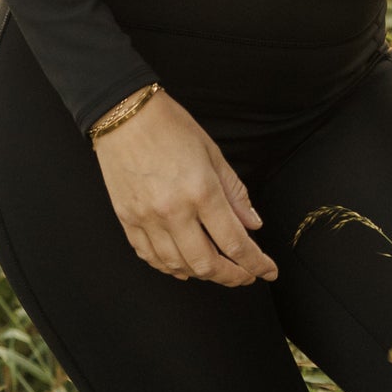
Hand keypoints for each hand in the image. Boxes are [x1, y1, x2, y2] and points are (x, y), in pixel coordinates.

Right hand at [93, 90, 277, 287]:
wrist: (123, 114)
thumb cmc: (170, 126)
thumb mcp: (212, 153)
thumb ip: (234, 193)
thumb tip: (253, 224)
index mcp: (201, 192)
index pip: (235, 242)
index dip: (256, 263)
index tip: (268, 271)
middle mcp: (174, 212)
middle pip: (207, 264)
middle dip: (232, 276)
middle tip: (246, 275)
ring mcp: (147, 219)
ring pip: (178, 266)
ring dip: (202, 274)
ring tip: (217, 269)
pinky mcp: (127, 220)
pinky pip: (150, 257)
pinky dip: (169, 267)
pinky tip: (182, 267)